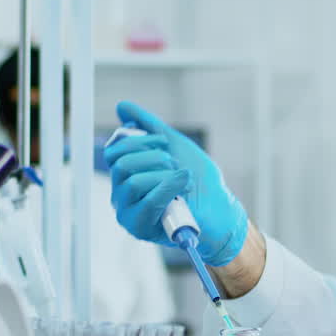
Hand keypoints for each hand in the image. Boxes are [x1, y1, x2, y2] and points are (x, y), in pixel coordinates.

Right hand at [102, 101, 248, 265]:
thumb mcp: (174, 145)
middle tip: (176, 165)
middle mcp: (121, 193)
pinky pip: (147, 202)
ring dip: (166, 175)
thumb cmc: (199, 180)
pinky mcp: (139, 228)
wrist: (221, 208)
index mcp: (126, 174)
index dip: (139, 141)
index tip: (164, 143)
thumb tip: (122, 107)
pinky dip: (169, 188)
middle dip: (156, 158)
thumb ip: (148, 126)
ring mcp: (128, 212)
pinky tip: (184, 187)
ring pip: (133, 182)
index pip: (114, 151)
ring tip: (184, 181)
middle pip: (122, 164)